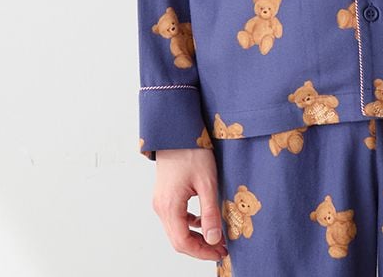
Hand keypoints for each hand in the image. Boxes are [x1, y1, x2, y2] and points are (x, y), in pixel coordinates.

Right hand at [153, 147, 228, 261]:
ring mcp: (161, 201)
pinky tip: (204, 220)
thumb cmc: (191, 151)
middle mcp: (161, 207)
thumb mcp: (207, 182)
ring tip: (217, 236)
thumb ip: (210, 213)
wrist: (177, 130)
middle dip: (200, 248)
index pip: (183, 242)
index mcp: (169, 206)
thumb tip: (213, 240)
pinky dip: (189, 225)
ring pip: (176, 230)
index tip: (221, 253)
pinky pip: (175, 218)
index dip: (203, 252)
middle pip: (178, 240)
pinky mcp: (165, 195)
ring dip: (196, 237)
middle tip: (221, 248)